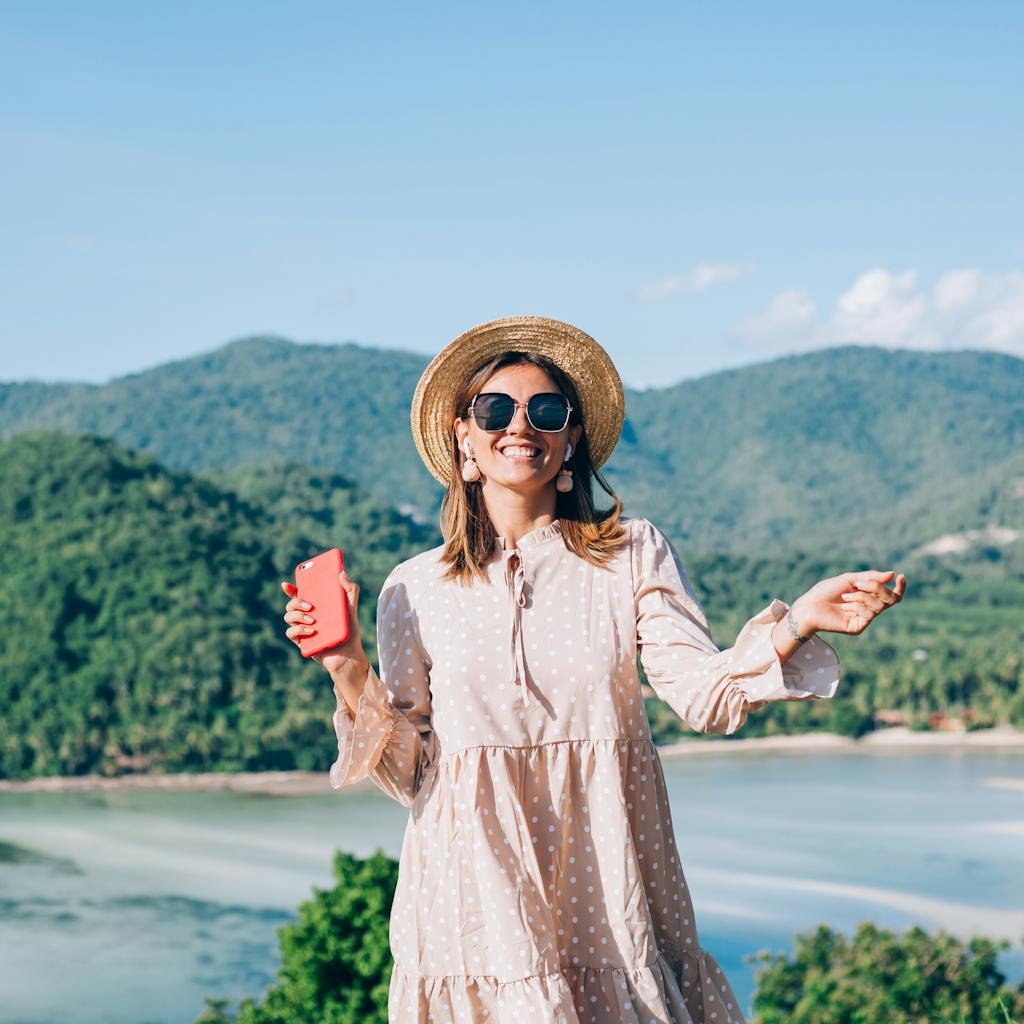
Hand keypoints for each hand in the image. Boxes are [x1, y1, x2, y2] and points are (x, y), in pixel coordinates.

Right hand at [280, 567, 370, 676]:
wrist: (349, 653)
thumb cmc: (350, 630)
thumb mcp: (352, 607)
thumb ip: (351, 589)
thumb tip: (342, 573)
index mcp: (315, 605)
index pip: (299, 594)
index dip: (290, 588)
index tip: (286, 584)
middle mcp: (306, 615)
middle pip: (291, 603)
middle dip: (296, 601)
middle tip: (311, 606)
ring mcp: (302, 628)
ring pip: (288, 616)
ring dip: (298, 615)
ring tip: (313, 621)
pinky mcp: (301, 641)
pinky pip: (290, 632)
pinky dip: (298, 629)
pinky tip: (311, 631)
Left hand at [792, 569, 906, 636]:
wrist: (810, 605)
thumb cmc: (826, 591)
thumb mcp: (850, 579)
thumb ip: (871, 578)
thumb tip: (892, 575)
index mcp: (867, 597)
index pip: (890, 595)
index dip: (899, 588)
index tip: (901, 577)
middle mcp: (868, 608)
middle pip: (889, 599)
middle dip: (877, 588)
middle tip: (859, 584)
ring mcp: (864, 619)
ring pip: (880, 605)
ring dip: (863, 595)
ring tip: (846, 595)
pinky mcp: (858, 627)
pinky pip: (869, 613)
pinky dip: (858, 604)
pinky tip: (845, 603)